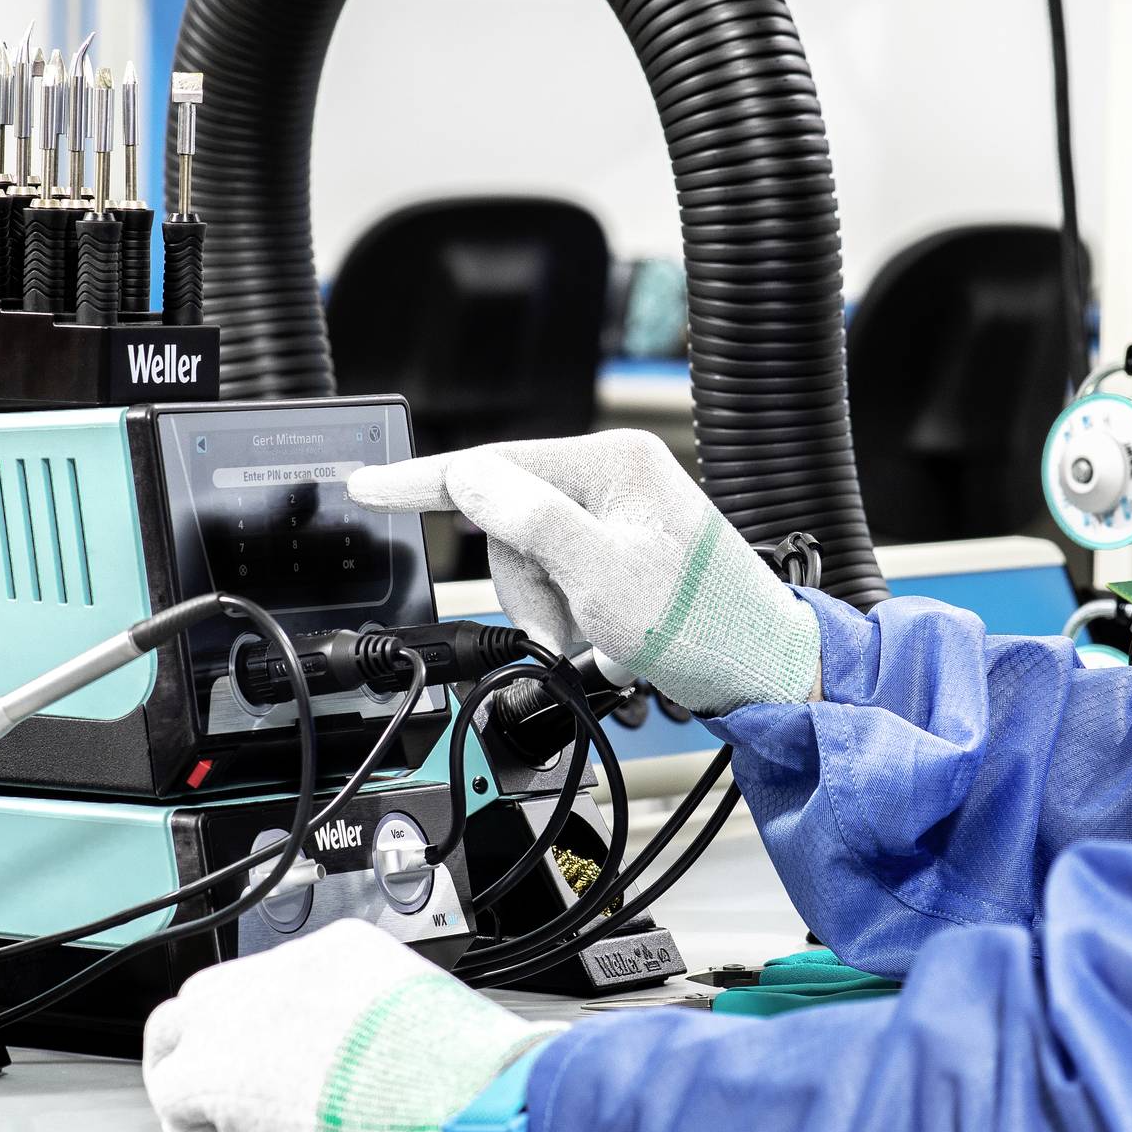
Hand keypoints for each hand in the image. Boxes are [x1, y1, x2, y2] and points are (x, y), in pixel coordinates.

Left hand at [141, 921, 562, 1131]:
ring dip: (188, 1071)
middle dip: (215, 1039)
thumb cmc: (457, 1071)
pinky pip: (170, 1092)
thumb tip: (369, 1055)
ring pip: (173, 1028)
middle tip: (232, 1085)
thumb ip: (377, 1020)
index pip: (272, 976)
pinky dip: (193, 1127)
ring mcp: (241, 1015)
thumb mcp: (420, 1013)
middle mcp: (281, 970)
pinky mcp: (215, 1070)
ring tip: (215, 1120)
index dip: (266, 1024)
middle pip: (212, 992)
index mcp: (336, 952)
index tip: (279, 1057)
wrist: (456, 1095)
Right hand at [347, 430, 821, 715]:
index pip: (496, 463)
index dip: (424, 479)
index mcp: (614, 463)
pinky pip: (561, 574)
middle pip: (510, 521)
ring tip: (598, 639)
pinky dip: (571, 613)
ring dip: (551, 610)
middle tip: (568, 631)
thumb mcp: (605, 579)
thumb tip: (473, 477)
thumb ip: (535, 522)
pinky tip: (608, 635)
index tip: (368, 483)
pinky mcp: (622, 547)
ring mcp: (620, 512)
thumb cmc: (705, 624)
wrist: (764, 669)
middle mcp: (616, 475)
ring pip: (531, 557)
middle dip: (529, 587)